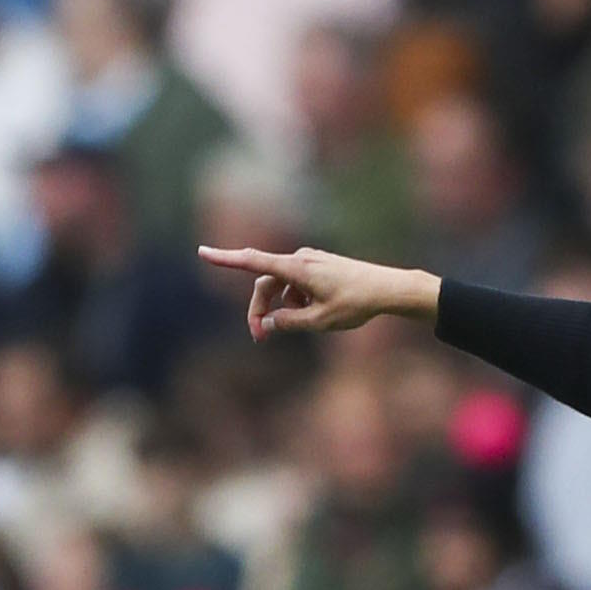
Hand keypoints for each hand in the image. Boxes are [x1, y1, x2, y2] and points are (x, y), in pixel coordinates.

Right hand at [197, 246, 439, 339]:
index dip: (226, 259)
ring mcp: (310, 262)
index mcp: (297, 269)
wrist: (388, 289)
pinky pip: (295, 285)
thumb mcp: (320, 321)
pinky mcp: (318, 268)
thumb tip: (268, 323)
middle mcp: (300, 260)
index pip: (254, 262)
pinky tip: (314, 313)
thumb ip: (289, 323)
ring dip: (280, 308)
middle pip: (264, 284)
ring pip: (280, 286)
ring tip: (300, 325)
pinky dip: (295, 300)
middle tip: (259, 337)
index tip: (202, 252)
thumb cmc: (356, 303)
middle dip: (258, 310)